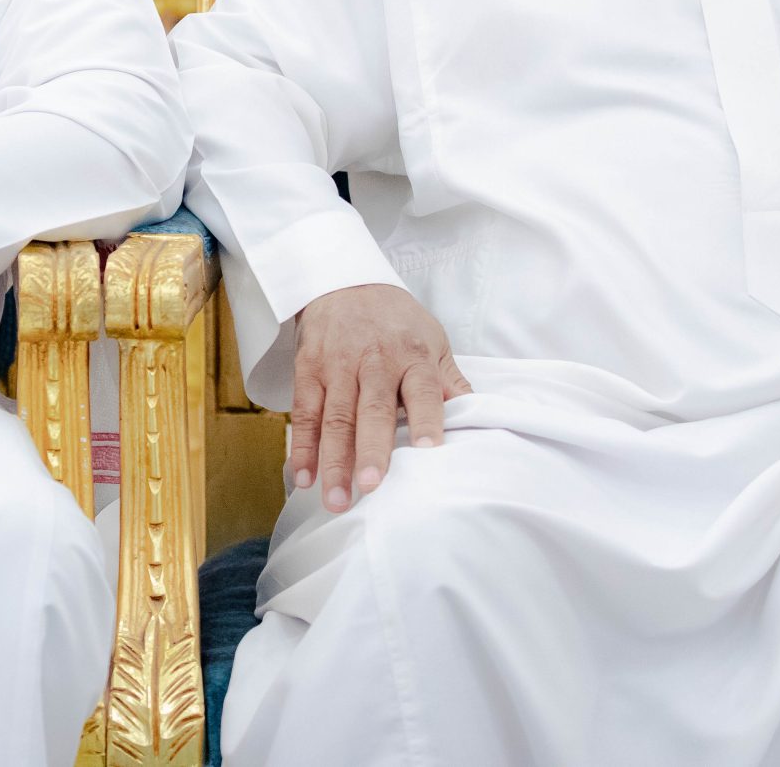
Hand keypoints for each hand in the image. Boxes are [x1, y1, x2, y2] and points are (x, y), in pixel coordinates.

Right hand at [290, 283, 469, 512]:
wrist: (344, 280)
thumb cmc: (396, 320)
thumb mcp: (432, 340)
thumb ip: (449, 381)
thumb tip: (477, 416)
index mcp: (412, 354)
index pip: (422, 391)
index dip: (426, 421)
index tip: (428, 453)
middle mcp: (374, 360)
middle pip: (373, 409)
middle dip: (371, 450)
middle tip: (372, 487)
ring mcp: (337, 364)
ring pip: (335, 417)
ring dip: (334, 461)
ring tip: (336, 499)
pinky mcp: (308, 368)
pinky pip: (304, 412)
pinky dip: (302, 446)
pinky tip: (303, 476)